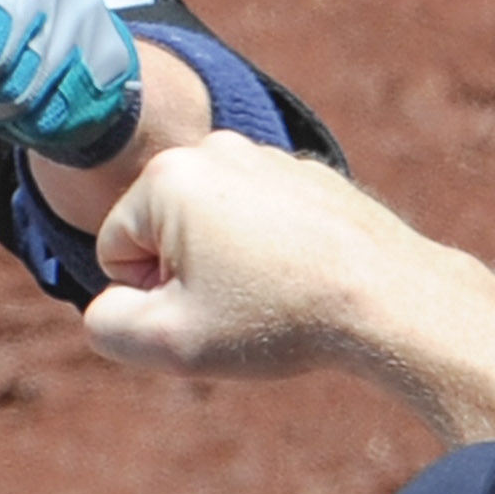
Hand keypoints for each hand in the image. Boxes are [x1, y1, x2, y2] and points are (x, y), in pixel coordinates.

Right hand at [82, 136, 409, 379]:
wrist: (388, 302)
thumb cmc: (275, 320)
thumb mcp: (167, 343)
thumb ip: (105, 325)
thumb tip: (108, 304)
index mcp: (168, 178)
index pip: (115, 252)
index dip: (147, 300)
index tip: (201, 313)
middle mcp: (215, 150)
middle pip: (161, 234)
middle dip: (185, 277)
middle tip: (237, 309)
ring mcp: (268, 158)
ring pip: (212, 229)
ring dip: (225, 267)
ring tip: (272, 297)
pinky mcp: (310, 176)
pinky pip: (260, 223)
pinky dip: (269, 255)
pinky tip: (301, 283)